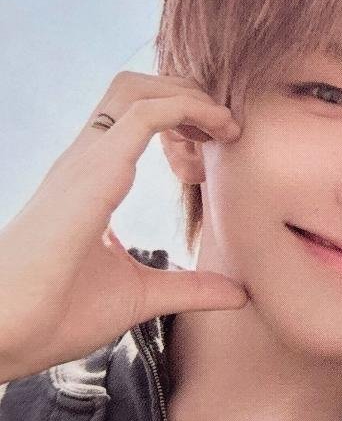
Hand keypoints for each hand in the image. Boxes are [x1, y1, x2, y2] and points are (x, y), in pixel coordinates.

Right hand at [0, 71, 247, 383]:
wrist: (6, 332)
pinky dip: (185, 109)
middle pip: (134, 87)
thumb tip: (239, 293)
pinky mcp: (91, 173)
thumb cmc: (57, 314)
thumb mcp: (141, 296)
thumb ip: (190, 288)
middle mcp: (85, 160)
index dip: (181, 116)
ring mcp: (84, 161)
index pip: (132, 117)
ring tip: (224, 126)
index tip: (218, 145)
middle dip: (185, 91)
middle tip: (226, 127)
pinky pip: (143, 115)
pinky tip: (215, 133)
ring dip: (187, 94)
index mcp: (90, 178)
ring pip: (135, 88)